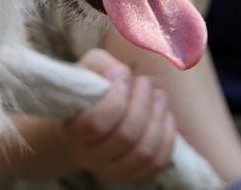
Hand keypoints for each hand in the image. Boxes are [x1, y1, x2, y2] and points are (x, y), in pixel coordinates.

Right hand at [61, 48, 174, 181]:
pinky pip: (157, 162)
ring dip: (157, 118)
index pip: (96, 123)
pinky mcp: (132, 175)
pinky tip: (165, 115)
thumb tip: (122, 75)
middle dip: (142, 104)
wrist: (87, 118)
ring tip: (159, 95)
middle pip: (125, 137)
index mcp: (73, 130)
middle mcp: (89, 157)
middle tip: (145, 82)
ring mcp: (111, 170)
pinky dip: (167, 137)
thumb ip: (103, 66)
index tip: (123, 79)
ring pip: (144, 152)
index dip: (116, 99)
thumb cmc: (89, 89)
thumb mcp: (90, 68)